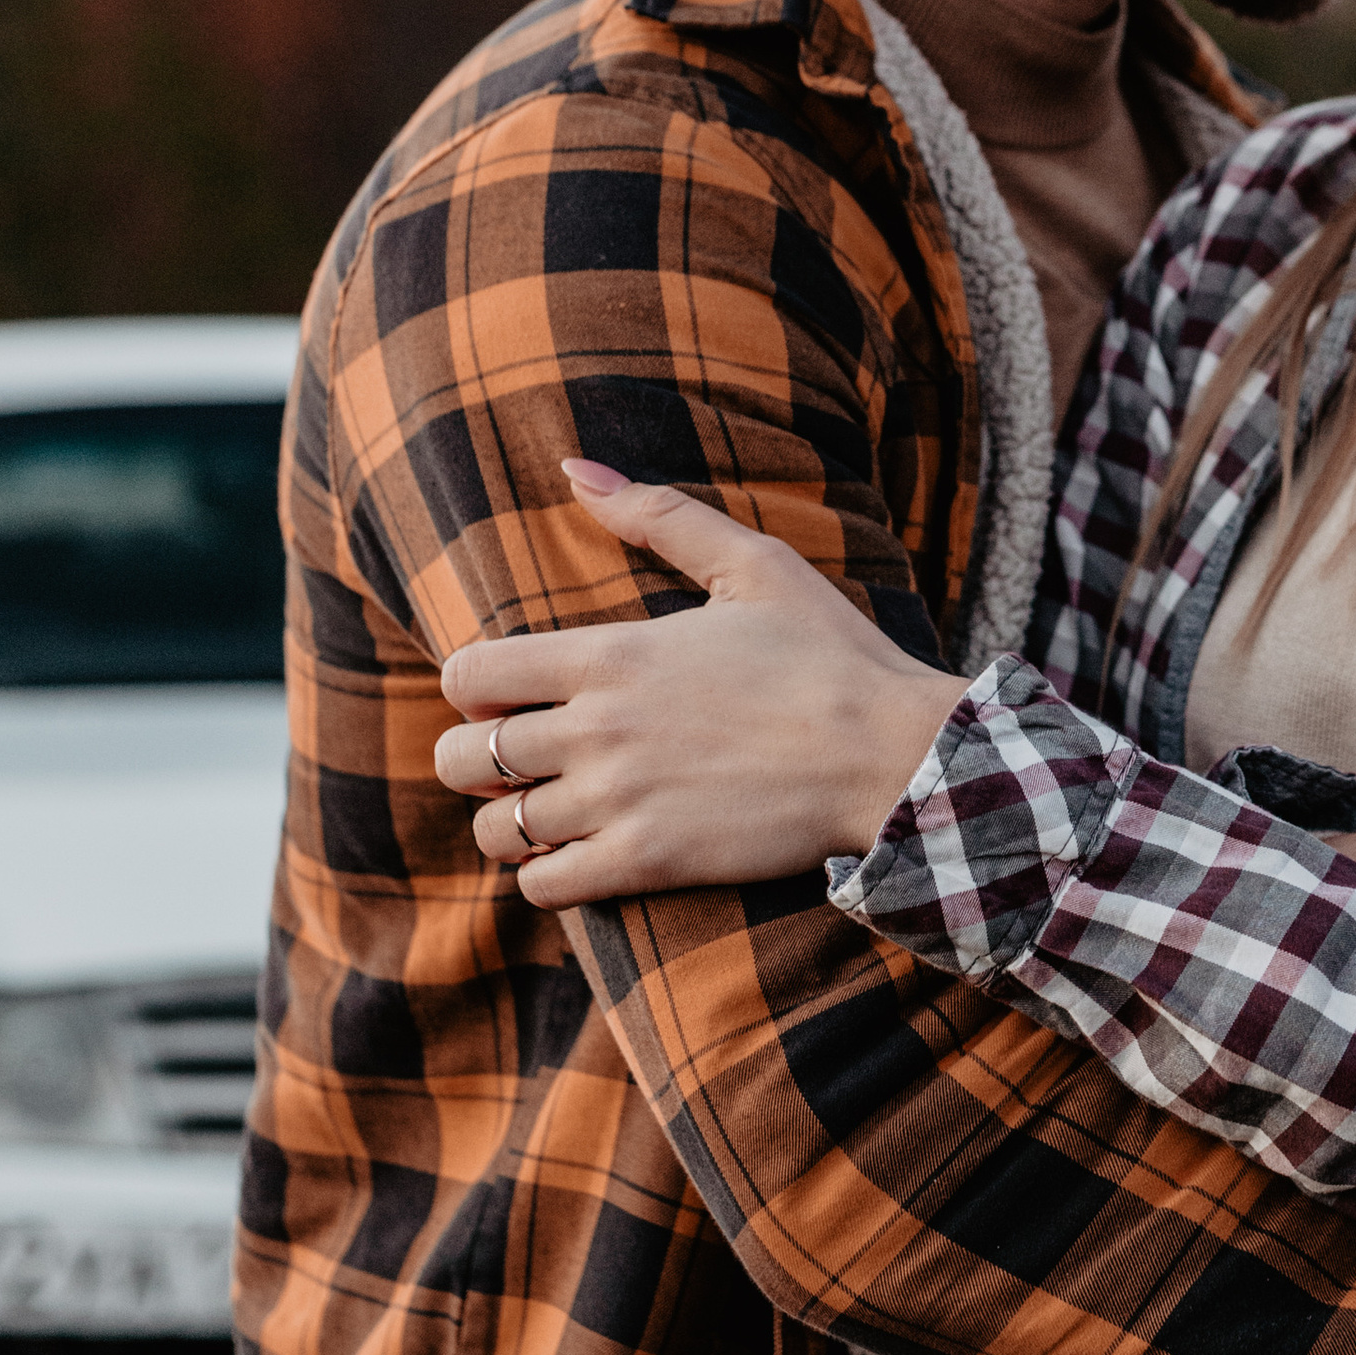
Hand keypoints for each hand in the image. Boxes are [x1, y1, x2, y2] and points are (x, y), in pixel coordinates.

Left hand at [431, 463, 967, 907]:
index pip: (469, 674)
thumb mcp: (751, 562)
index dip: (471, 687)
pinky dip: (547, 875)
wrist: (893, 753)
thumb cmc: (829, 653)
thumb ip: (655, 513)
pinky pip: (545, 886)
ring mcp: (619, 801)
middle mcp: (598, 729)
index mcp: (610, 654)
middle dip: (475, 757)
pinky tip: (583, 854)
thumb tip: (572, 467)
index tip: (506, 695)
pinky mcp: (649, 863)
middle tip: (518, 759)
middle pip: (462, 757)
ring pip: (497, 830)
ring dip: (510, 822)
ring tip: (550, 811)